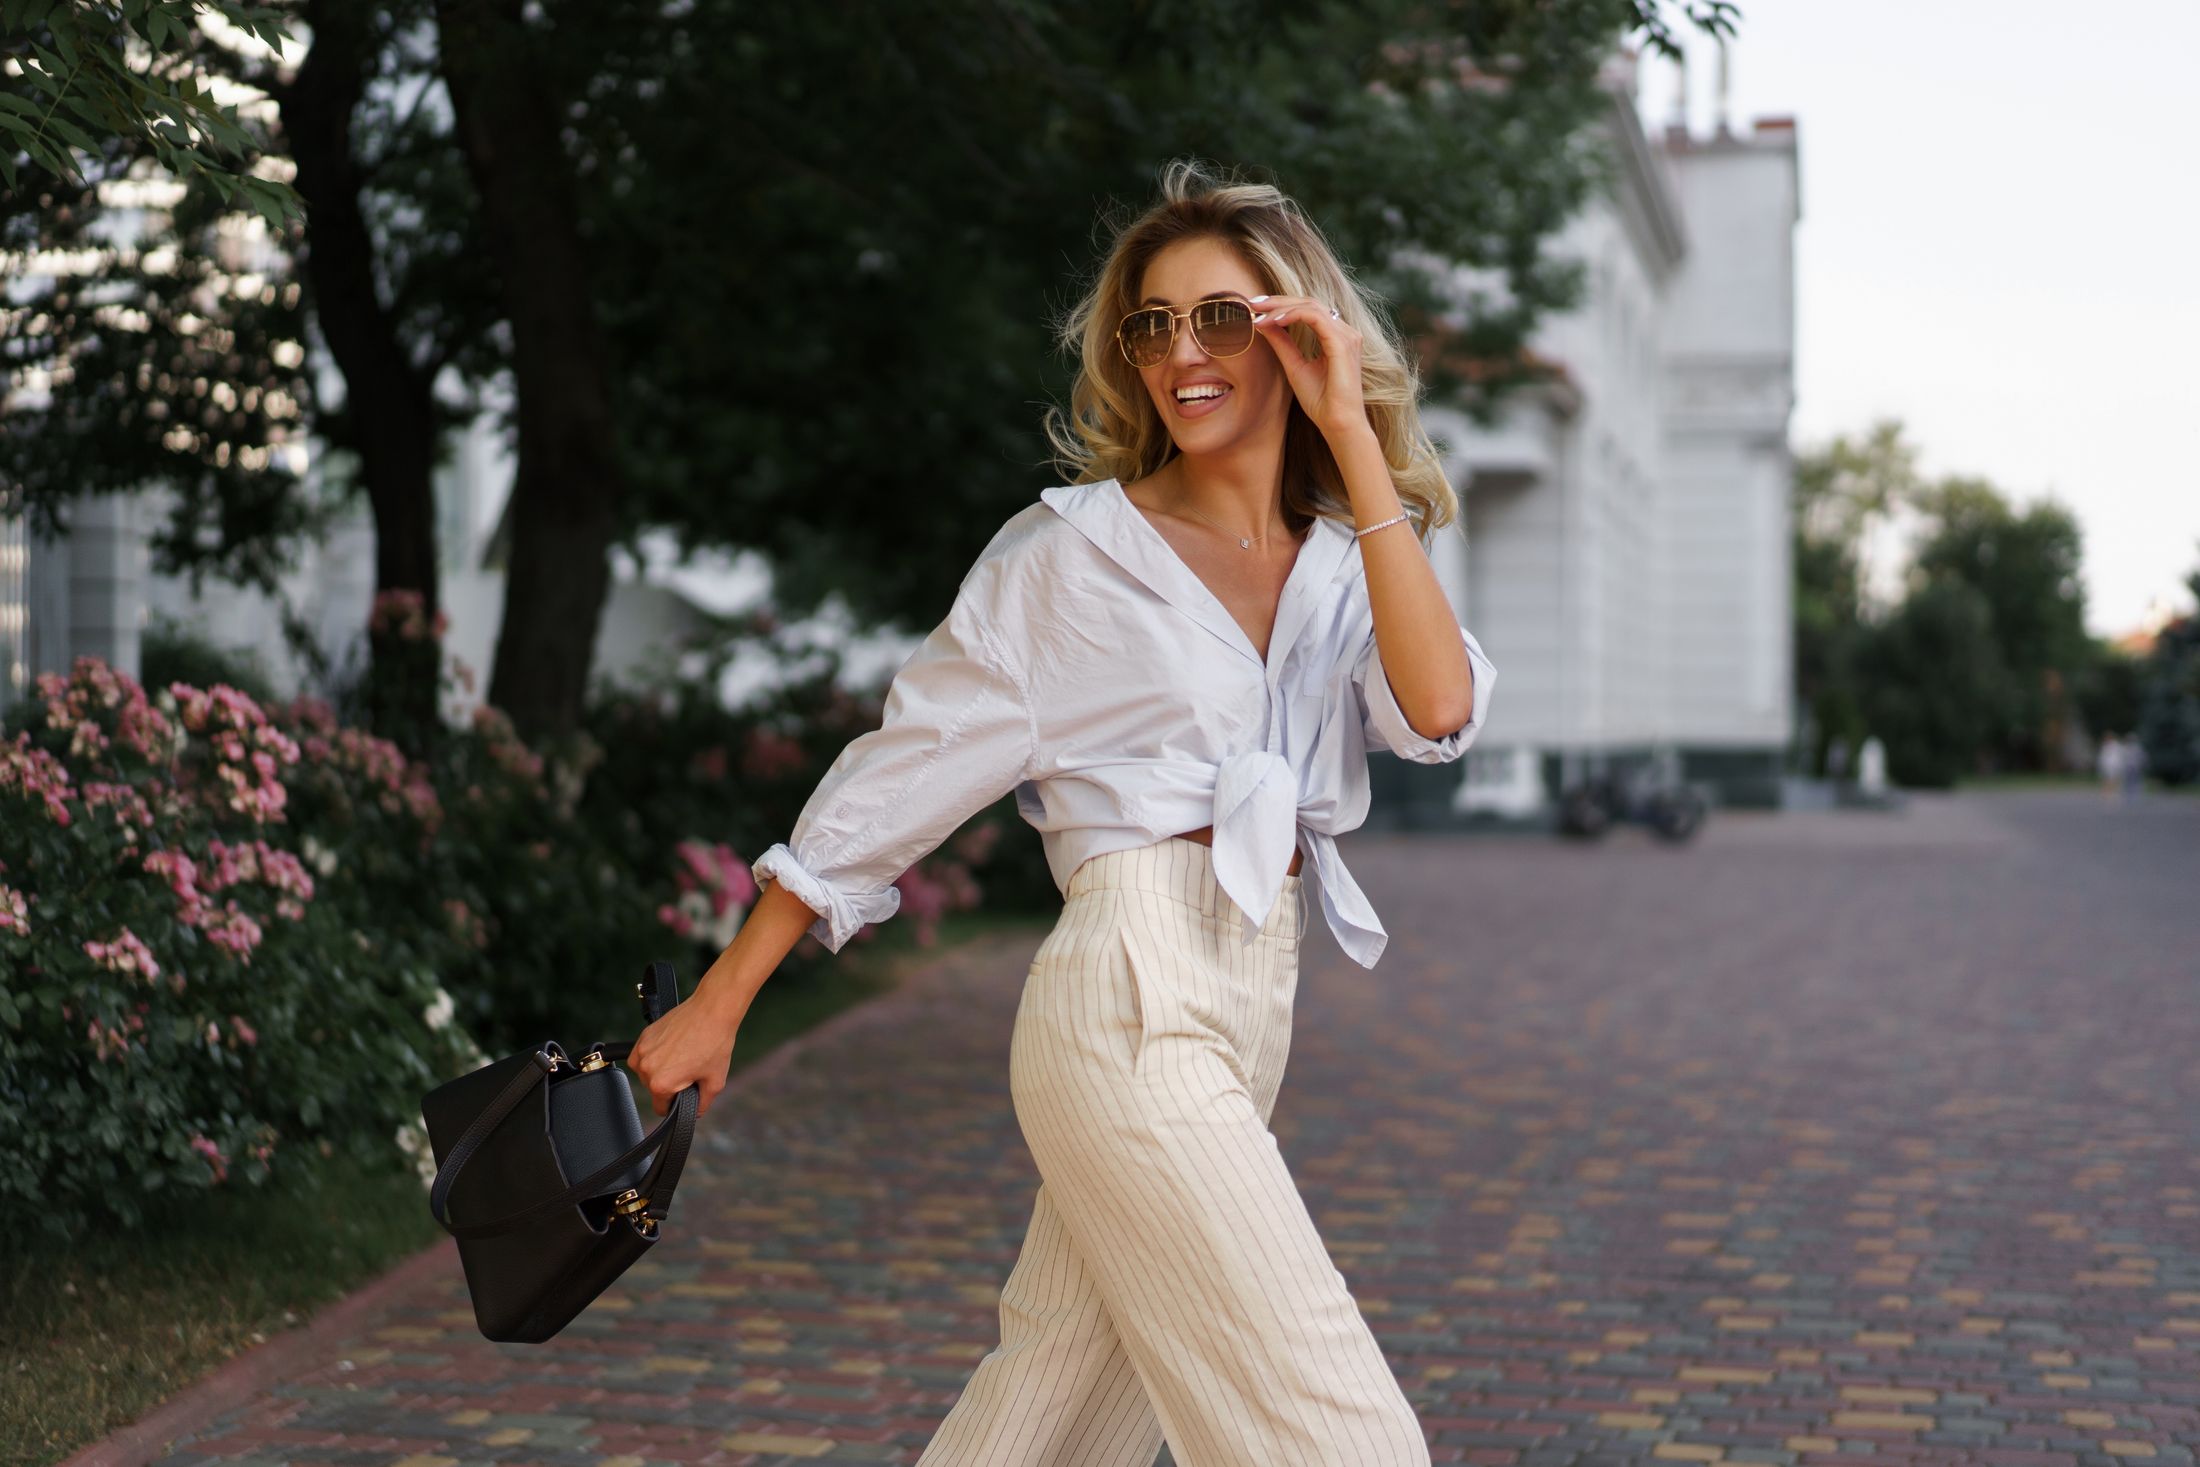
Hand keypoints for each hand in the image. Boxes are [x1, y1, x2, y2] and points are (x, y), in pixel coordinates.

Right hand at [626, 998, 735, 1117]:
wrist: (712, 1011)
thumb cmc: (715, 1044)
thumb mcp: (715, 1082)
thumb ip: (702, 1105)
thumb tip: (695, 1113)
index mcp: (661, 1084)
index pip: (661, 1108)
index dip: (676, 1104)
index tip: (685, 1094)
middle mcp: (646, 1068)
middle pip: (654, 1089)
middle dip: (670, 1084)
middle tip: (689, 1069)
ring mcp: (642, 1051)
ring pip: (647, 1073)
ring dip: (660, 1070)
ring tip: (682, 1057)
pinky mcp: (644, 1036)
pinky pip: (642, 1056)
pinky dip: (654, 1056)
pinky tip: (673, 1049)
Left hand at [1249, 293, 1366, 444]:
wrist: (1338, 423)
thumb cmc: (1321, 401)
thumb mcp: (1294, 366)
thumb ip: (1282, 343)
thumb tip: (1263, 323)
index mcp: (1336, 337)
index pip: (1308, 310)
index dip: (1281, 305)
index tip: (1256, 309)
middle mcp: (1345, 332)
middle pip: (1309, 302)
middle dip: (1278, 300)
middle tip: (1253, 303)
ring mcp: (1346, 336)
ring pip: (1311, 306)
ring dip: (1282, 307)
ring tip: (1259, 314)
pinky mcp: (1343, 343)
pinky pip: (1315, 318)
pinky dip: (1293, 316)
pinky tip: (1275, 321)